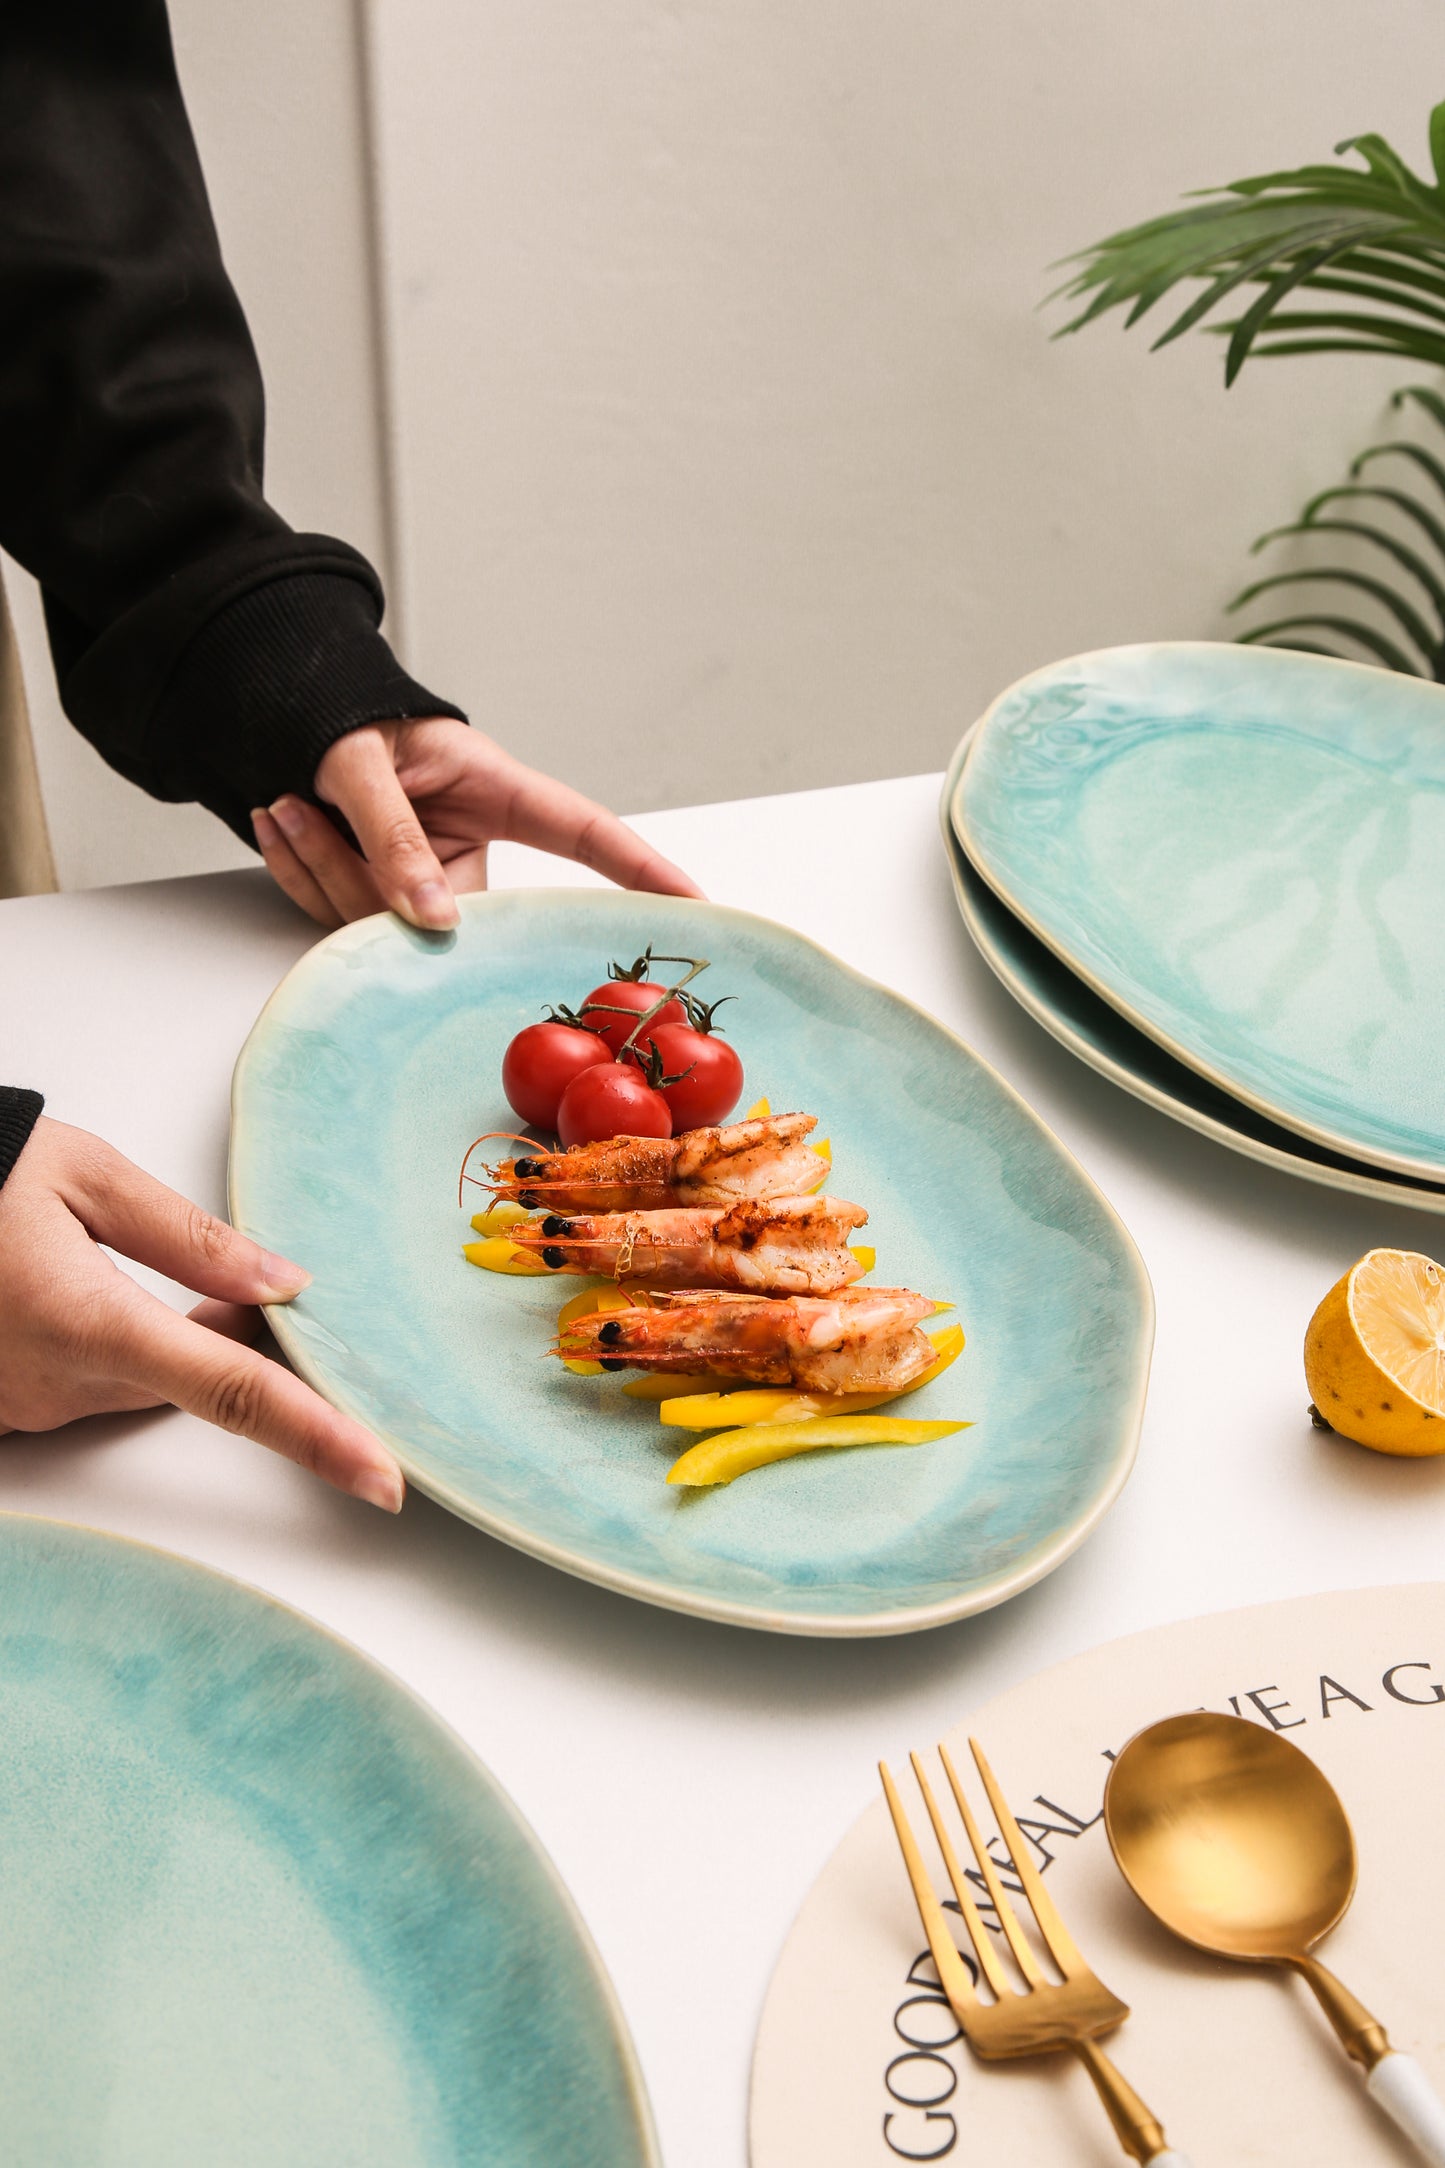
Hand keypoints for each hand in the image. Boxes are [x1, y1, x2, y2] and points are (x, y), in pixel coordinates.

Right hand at [0, 1118, 402, 1510]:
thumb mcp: (81, 1175)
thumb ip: (188, 1234)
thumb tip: (283, 1281)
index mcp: (89, 1323)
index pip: (233, 1390)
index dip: (318, 1435)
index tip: (381, 1477)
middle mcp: (58, 1384)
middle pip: (195, 1381)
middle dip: (235, 1337)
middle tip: (249, 1273)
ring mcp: (26, 1406)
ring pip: (142, 1381)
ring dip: (169, 1334)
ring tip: (123, 1252)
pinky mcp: (5, 1408)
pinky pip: (89, 1383)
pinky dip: (114, 1343)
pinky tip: (84, 1285)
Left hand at [251, 719, 703, 929]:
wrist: (287, 712)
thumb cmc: (339, 712)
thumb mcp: (358, 757)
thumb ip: (390, 832)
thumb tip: (434, 922)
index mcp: (496, 791)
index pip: (585, 833)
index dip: (643, 869)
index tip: (694, 902)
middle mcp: (468, 846)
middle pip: (448, 913)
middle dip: (358, 875)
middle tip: (298, 809)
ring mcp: (427, 881)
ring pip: (386, 924)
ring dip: (317, 867)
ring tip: (282, 800)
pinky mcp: (385, 902)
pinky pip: (344, 922)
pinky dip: (301, 874)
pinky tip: (280, 821)